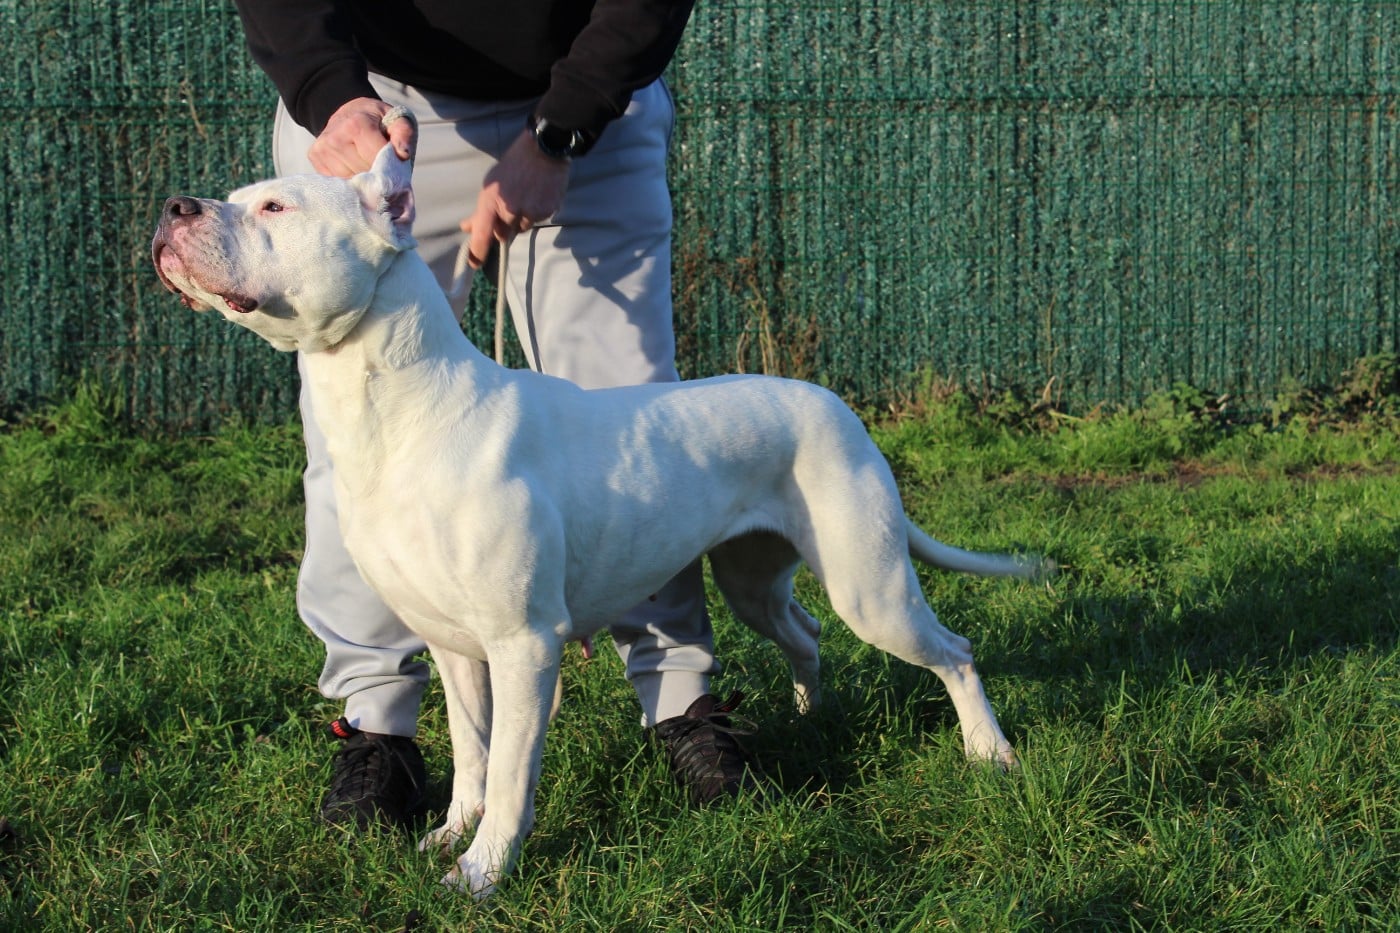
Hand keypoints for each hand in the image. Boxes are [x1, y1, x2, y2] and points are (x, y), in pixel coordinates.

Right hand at [308, 97, 415, 177]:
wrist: (351, 111)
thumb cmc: (378, 120)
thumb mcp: (397, 120)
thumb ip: (405, 134)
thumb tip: (402, 155)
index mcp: (356, 125)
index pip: (376, 161)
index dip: (389, 168)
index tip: (394, 166)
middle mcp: (335, 137)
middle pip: (363, 173)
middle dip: (376, 175)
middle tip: (381, 167)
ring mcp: (321, 148)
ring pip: (349, 181)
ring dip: (363, 180)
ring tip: (367, 166)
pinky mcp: (314, 157)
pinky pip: (336, 181)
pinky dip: (348, 180)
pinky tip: (353, 168)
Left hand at [461, 129, 570, 268]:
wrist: (542, 151)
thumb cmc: (512, 166)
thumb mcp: (490, 186)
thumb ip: (480, 210)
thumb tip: (467, 227)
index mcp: (492, 202)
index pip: (482, 233)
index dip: (477, 251)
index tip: (474, 264)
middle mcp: (511, 210)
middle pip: (504, 234)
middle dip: (503, 228)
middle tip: (508, 210)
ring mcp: (530, 212)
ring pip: (521, 228)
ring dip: (520, 220)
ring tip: (524, 198)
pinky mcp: (546, 211)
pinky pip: (537, 221)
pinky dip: (535, 213)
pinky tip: (536, 196)